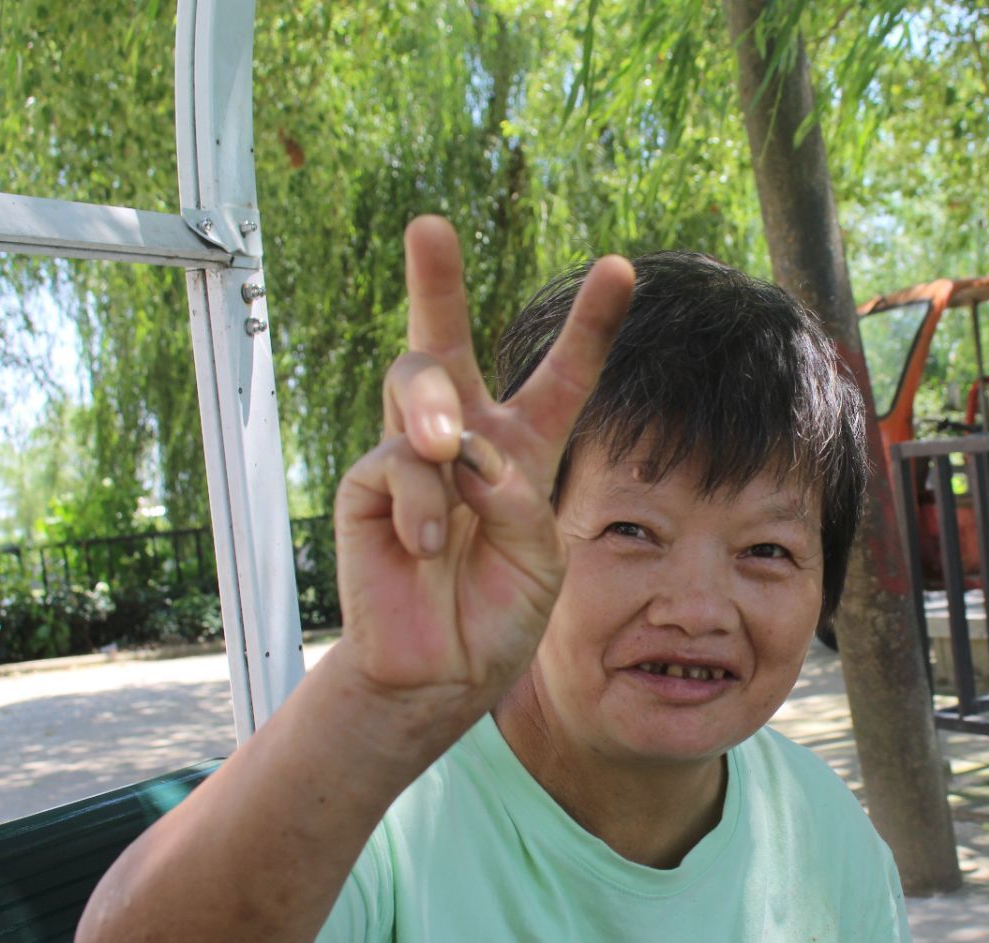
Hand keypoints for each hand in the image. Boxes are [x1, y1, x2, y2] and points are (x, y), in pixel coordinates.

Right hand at [330, 216, 633, 735]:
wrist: (443, 672)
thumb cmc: (500, 616)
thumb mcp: (542, 561)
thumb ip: (518, 501)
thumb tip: (460, 451)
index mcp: (527, 449)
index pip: (562, 377)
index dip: (591, 324)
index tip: (619, 267)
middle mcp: (466, 440)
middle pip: (447, 343)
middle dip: (435, 280)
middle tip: (429, 225)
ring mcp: (412, 459)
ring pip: (414, 384)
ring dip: (434, 411)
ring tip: (444, 449)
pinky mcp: (369, 487)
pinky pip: (397, 465)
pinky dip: (425, 505)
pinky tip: (431, 546)